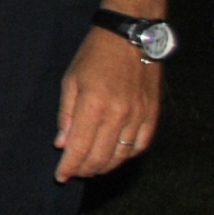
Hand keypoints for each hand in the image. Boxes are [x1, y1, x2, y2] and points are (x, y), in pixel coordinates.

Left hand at [55, 27, 160, 181]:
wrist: (131, 37)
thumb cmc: (95, 55)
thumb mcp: (71, 80)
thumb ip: (66, 115)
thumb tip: (63, 144)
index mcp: (94, 106)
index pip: (79, 149)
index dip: (69, 167)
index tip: (61, 177)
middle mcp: (119, 115)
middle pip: (100, 158)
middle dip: (84, 170)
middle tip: (74, 173)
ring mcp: (139, 116)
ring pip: (121, 156)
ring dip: (104, 167)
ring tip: (91, 167)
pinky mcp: (152, 114)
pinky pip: (140, 145)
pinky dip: (126, 156)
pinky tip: (114, 156)